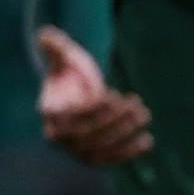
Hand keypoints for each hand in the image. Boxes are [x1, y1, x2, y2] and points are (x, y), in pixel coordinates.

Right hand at [36, 26, 151, 166]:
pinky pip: (107, 160)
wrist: (78, 95)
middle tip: (137, 103)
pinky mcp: (91, 157)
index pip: (67, 118)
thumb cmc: (72, 74)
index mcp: (50, 111)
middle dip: (114, 120)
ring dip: (124, 134)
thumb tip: (46, 33)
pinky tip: (148, 140)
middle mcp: (57, 135)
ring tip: (144, 114)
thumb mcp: (66, 57)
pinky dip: (128, 153)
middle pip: (85, 136)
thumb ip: (57, 47)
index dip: (91, 110)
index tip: (112, 93)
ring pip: (97, 150)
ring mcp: (73, 149)